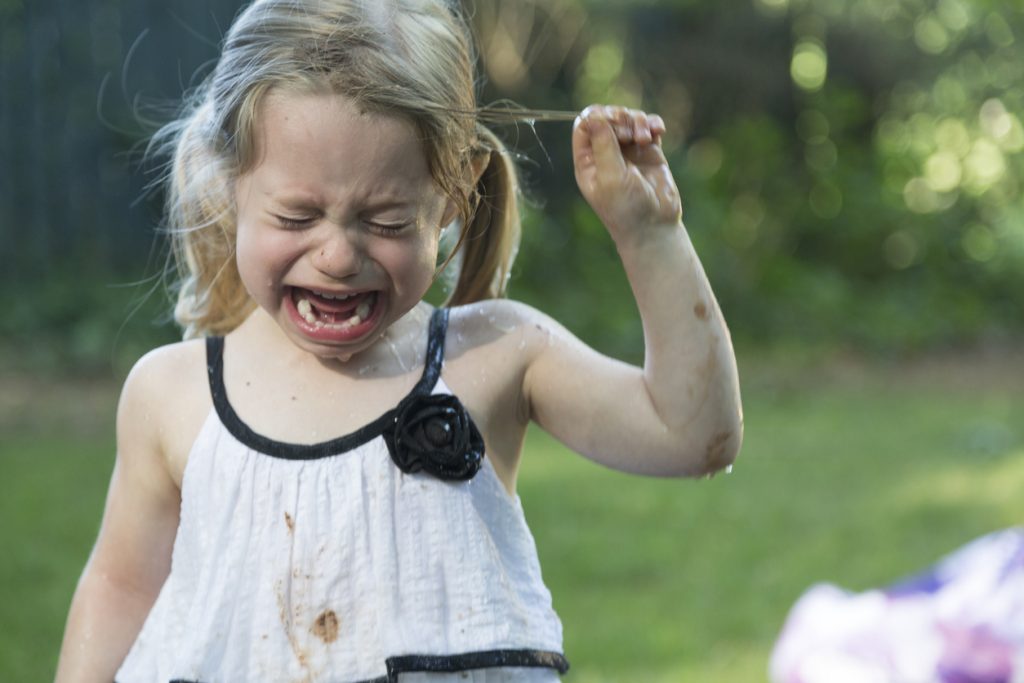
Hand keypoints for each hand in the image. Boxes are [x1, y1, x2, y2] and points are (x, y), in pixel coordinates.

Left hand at [572, 105, 681, 245]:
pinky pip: (648, 126)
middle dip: (620, 118)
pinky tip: (659, 131)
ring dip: (638, 121)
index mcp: (588, 161)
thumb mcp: (610, 177)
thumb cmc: (626, 209)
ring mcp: (628, 151)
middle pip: (607, 117)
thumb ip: (603, 145)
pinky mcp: (649, 152)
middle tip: (630, 134)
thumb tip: (594, 116)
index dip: (598, 117)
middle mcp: (605, 153)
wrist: (654, 227)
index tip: (613, 123)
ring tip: (646, 138)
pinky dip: (653, 123)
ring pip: (628, 119)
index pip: (584, 125)